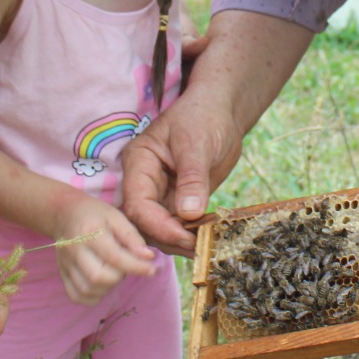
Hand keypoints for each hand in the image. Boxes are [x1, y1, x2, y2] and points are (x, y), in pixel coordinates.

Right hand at [50, 192, 157, 305]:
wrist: (65, 212)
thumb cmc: (95, 214)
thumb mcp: (116, 217)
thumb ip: (132, 237)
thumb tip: (148, 257)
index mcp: (88, 232)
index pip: (114, 256)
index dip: (136, 266)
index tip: (152, 270)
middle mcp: (73, 250)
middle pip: (98, 276)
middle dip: (119, 276)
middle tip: (126, 265)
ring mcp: (65, 263)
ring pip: (87, 289)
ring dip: (108, 287)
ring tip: (114, 272)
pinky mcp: (61, 273)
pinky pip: (76, 295)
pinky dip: (92, 297)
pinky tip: (103, 285)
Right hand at [119, 86, 243, 255]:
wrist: (222, 111)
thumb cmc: (204, 115)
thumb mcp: (198, 142)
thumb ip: (192, 177)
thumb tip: (189, 213)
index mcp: (139, 162)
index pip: (137, 204)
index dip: (158, 225)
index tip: (185, 237)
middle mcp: (143, 181)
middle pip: (143, 223)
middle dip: (168, 238)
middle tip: (199, 248)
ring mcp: (159, 193)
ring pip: (159, 230)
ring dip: (180, 242)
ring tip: (206, 246)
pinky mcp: (176, 201)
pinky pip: (177, 226)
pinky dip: (191, 235)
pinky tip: (209, 239)